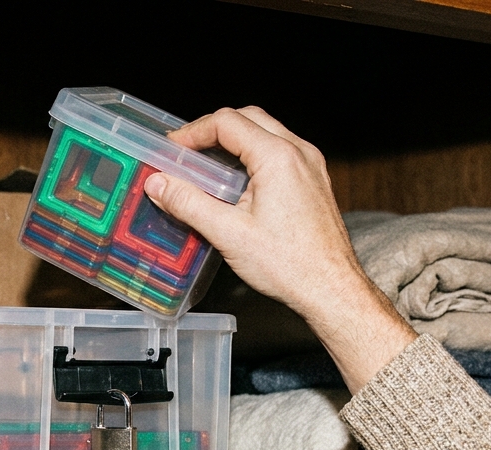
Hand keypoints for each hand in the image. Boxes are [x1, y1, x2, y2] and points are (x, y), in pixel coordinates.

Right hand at [142, 107, 415, 392]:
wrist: (331, 289)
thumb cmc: (291, 265)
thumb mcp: (228, 233)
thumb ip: (188, 203)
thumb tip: (159, 185)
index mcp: (278, 157)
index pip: (227, 122)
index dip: (193, 132)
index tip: (172, 149)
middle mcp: (299, 153)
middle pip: (248, 119)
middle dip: (213, 131)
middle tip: (186, 153)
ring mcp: (311, 166)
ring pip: (266, 134)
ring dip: (234, 143)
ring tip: (207, 168)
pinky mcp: (314, 182)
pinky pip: (281, 154)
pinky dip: (254, 158)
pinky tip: (237, 185)